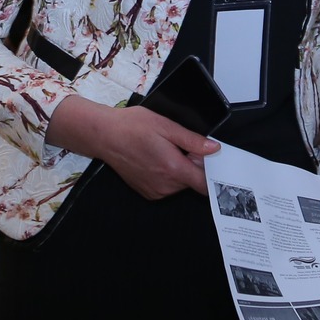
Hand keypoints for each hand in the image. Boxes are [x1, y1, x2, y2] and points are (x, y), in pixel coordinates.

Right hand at [51, 96, 216, 199]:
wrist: (105, 135)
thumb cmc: (133, 127)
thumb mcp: (167, 126)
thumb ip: (193, 140)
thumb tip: (214, 148)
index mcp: (174, 169)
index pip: (205, 184)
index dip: (211, 173)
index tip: (210, 160)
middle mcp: (165, 186)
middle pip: (192, 181)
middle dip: (192, 165)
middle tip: (179, 145)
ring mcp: (155, 191)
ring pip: (179, 184)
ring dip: (179, 169)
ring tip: (164, 150)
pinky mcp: (147, 192)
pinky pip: (166, 186)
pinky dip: (167, 174)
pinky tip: (155, 158)